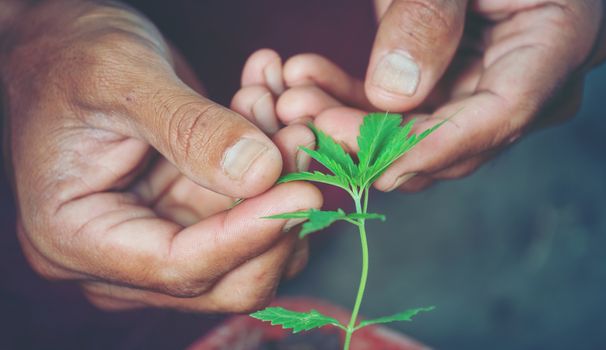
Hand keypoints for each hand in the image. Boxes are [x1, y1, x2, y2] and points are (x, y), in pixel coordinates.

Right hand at [1, 1, 320, 311]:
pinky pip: (250, 206)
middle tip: (302, 140)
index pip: (178, 267)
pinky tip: (271, 107)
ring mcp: (160, 235)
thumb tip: (262, 174)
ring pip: (251, 243)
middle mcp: (122, 254)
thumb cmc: (69, 56)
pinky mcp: (190, 212)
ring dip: (282, 179)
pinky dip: (273, 162)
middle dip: (276, 213)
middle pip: (225, 276)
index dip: (248, 237)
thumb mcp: (121, 78)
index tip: (305, 194)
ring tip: (282, 107)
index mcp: (77, 238)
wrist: (64, 46)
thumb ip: (189, 130)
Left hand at [240, 1, 604, 191]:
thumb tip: (392, 95)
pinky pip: (396, 112)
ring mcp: (483, 91)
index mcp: (556, 45)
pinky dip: (349, 100)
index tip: (360, 156)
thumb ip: (430, 18)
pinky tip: (307, 81)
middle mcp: (526, 84)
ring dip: (346, 120)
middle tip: (300, 113)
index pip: (497, 118)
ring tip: (293, 95)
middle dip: (366, 137)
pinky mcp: (446, 90)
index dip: (426, 147)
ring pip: (411, 135)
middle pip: (446, 139)